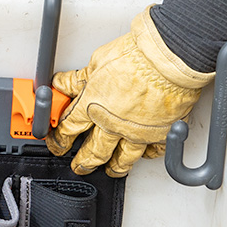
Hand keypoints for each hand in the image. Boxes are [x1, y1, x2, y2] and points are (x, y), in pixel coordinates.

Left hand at [46, 7, 212, 176]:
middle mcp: (113, 124)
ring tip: (111, 170)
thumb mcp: (96, 62)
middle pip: (92, 152)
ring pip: (122, 160)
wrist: (168, 58)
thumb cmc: (136, 55)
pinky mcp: (161, 134)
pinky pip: (153, 152)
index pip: (68, 128)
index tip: (58, 143)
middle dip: (83, 163)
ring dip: (114, 167)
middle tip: (79, 167)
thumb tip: (62, 84)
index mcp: (93, 106)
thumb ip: (78, 79)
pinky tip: (144, 154)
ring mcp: (137, 132)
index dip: (59, 139)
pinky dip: (148, 155)